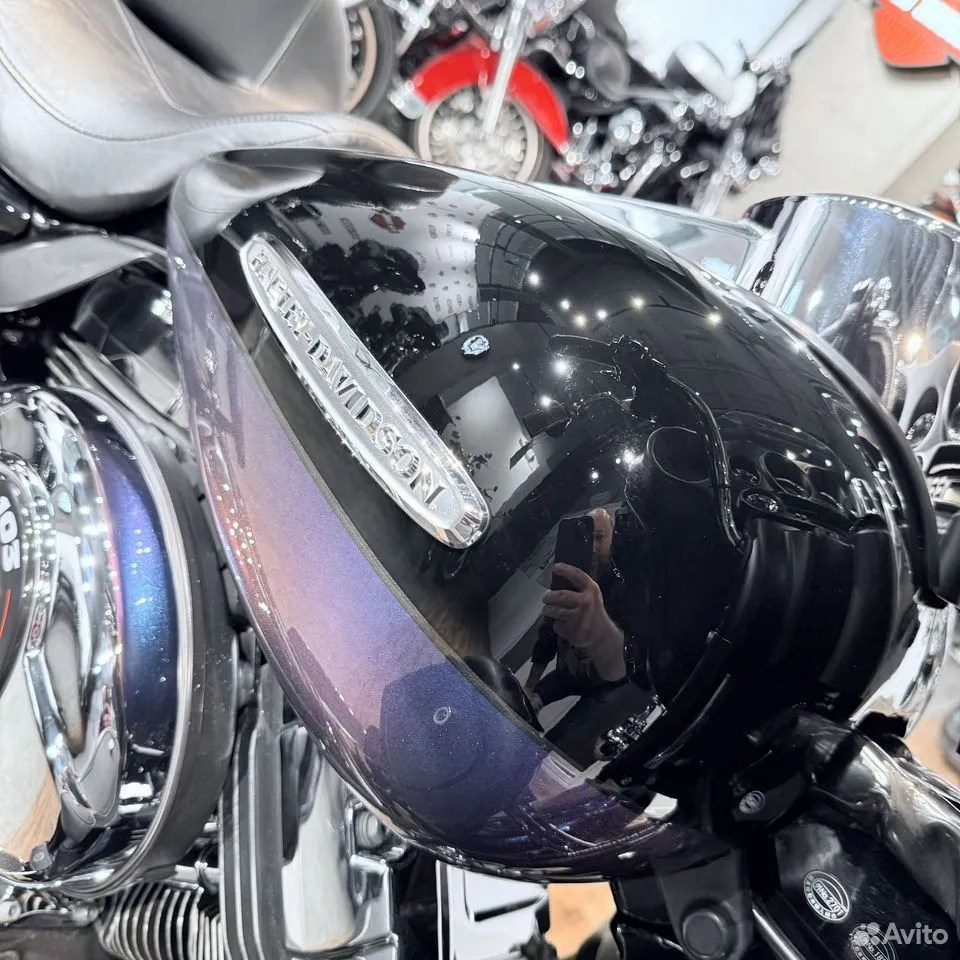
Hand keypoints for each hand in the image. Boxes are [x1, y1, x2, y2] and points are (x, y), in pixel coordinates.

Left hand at [543, 563, 625, 680]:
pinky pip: (557, 625)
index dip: (565, 570)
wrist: (601, 635)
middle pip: (560, 595)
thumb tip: (556, 579)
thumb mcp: (591, 596)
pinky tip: (563, 624)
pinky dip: (556, 624)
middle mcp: (586, 602)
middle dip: (548, 597)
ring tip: (548, 609)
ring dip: (548, 610)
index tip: (555, 567)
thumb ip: (579, 588)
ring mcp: (579, 618)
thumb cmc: (593, 612)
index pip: (577, 575)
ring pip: (555, 611)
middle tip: (546, 598)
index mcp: (591, 590)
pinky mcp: (573, 631)